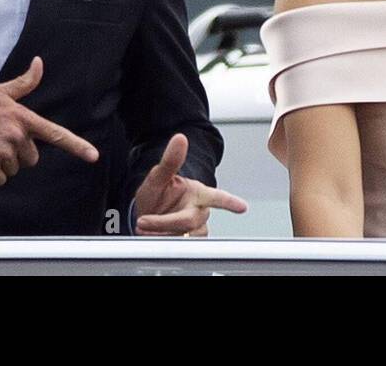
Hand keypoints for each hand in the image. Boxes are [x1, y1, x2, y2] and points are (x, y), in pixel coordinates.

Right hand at [0, 56, 97, 186]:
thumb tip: (39, 63)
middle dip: (18, 153)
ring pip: (14, 169)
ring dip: (1, 163)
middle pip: (31, 157)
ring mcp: (2, 151)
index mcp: (22, 117)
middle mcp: (16, 134)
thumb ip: (24, 83)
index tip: (93, 156)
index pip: (55, 133)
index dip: (77, 146)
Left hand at [133, 133, 247, 235]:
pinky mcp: (189, 242)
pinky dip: (166, 242)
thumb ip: (170, 160)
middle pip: (189, 220)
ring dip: (164, 234)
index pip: (217, 197)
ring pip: (185, 236)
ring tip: (148, 227)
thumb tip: (180, 138)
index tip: (242, 207)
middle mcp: (200, 210)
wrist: (147, 214)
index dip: (229, 202)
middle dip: (165, 222)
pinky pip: (181, 246)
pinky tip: (156, 236)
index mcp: (198, 193)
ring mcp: (195, 228)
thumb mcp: (158, 177)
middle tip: (143, 221)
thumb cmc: (156, 195)